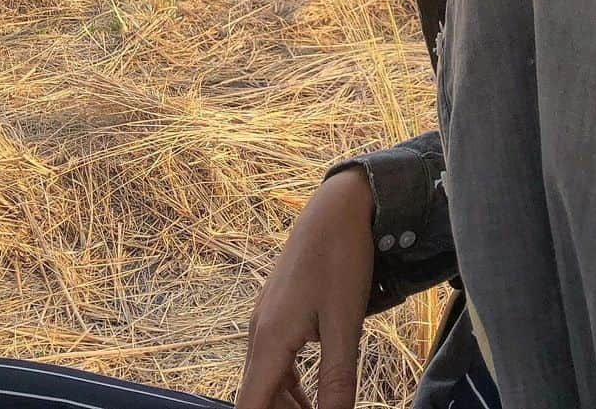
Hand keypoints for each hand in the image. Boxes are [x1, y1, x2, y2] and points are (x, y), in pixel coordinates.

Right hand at [235, 168, 375, 408]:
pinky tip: (312, 397)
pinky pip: (275, 360)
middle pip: (256, 398)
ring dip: (286, 407)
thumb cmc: (341, 258)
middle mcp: (259, 332)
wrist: (338, 206)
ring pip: (266, 380)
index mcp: (269, 339)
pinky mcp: (279, 311)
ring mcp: (266, 320)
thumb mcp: (345, 323)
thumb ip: (337, 379)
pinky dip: (289, 386)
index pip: (249, 407)